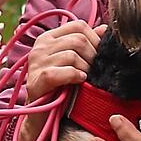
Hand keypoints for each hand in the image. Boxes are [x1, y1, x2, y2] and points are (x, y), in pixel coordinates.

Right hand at [18, 21, 106, 140]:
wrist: (42, 114)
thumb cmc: (61, 85)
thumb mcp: (74, 61)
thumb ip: (87, 43)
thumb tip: (104, 29)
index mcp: (49, 37)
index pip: (78, 26)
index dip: (95, 38)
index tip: (99, 53)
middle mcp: (40, 46)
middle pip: (78, 40)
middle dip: (92, 56)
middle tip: (93, 70)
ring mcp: (36, 62)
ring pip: (72, 55)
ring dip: (85, 68)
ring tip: (85, 77)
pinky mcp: (36, 80)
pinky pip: (63, 72)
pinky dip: (75, 76)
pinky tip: (79, 81)